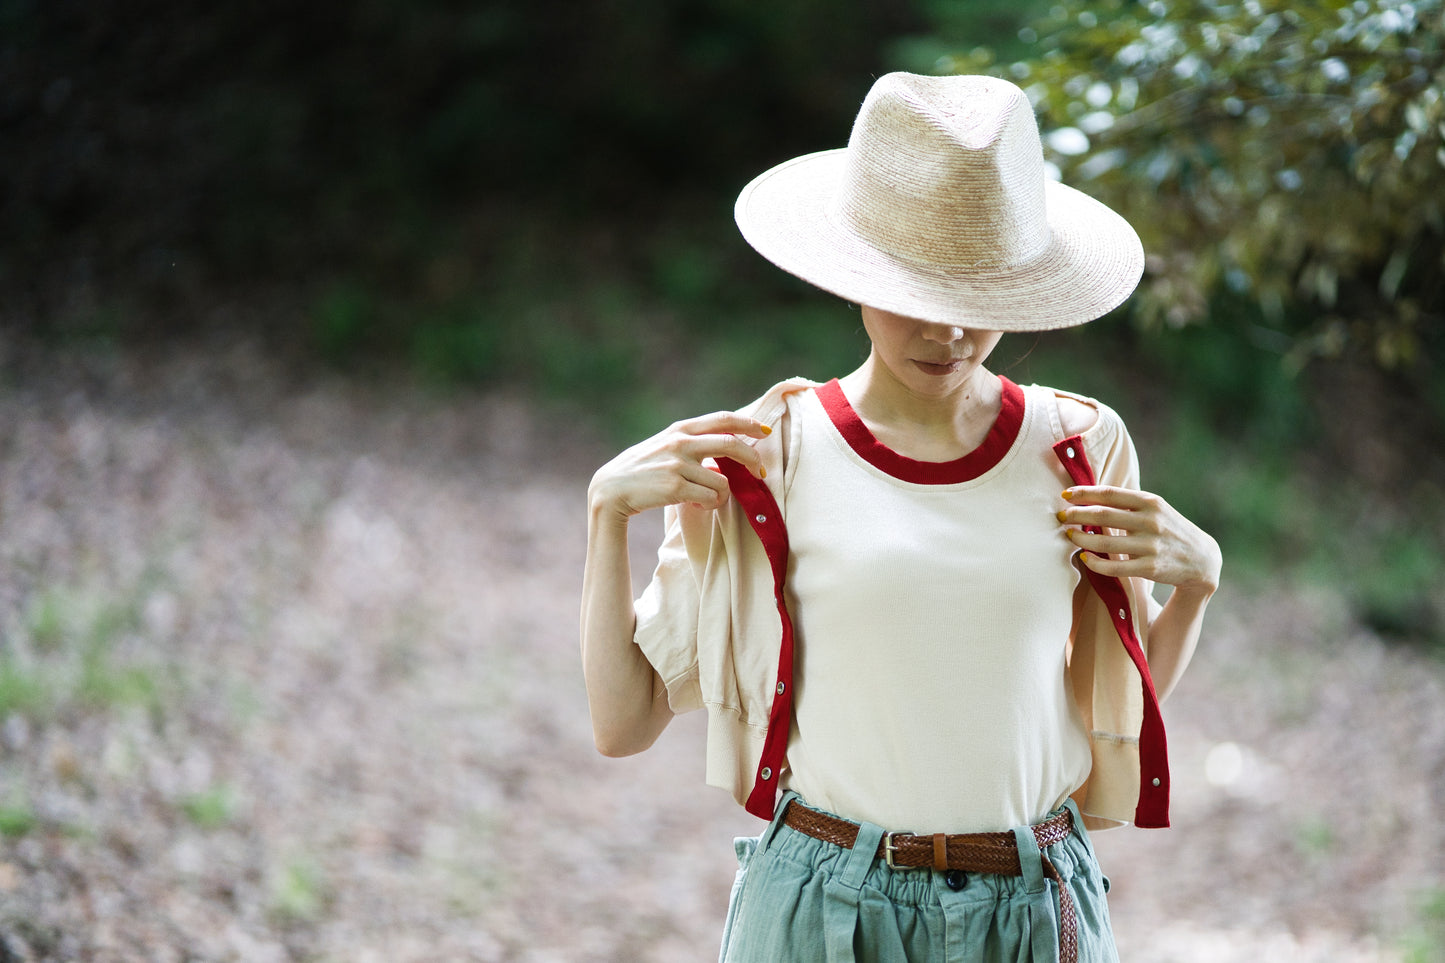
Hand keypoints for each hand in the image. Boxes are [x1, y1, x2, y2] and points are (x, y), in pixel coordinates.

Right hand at [588, 412, 770, 521]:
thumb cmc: (641, 470)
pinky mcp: (675, 487)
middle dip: (752, 460)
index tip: (764, 432)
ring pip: (723, 481)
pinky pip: (711, 498)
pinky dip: (711, 504)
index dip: (748, 424)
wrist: (611, 490)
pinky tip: (698, 504)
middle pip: (731, 444)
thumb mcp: (665, 447)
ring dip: (723, 494)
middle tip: (760, 473)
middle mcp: (681, 442)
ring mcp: (678, 465)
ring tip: (709, 498)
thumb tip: (724, 459)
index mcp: (680, 429)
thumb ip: (692, 446)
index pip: (723, 419)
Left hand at [1058, 486, 1221, 595]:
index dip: (1084, 493)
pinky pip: (1115, 567)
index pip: (1109, 494)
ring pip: (1105, 543)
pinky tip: (1084, 558)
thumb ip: (1128, 503)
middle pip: (1103, 515)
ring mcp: (1151, 546)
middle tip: (1060, 515)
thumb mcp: (1156, 509)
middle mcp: (1151, 522)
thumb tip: (1089, 495)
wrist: (1202, 560)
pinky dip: (1095, 563)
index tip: (1065, 495)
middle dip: (1076, 514)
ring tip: (1068, 535)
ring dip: (1081, 538)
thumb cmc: (1169, 530)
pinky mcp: (1150, 568)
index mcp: (1151, 502)